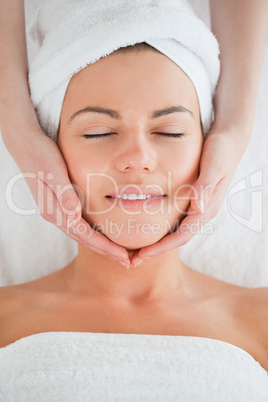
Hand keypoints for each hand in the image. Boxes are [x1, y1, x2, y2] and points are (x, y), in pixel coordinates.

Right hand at [5, 128, 129, 266]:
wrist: (25, 144)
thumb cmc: (41, 155)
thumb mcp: (54, 172)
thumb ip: (64, 194)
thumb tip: (74, 216)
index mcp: (55, 210)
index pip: (85, 235)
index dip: (105, 247)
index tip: (123, 258)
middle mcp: (56, 214)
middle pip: (85, 240)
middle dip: (106, 252)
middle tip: (127, 264)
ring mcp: (57, 210)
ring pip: (82, 234)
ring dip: (101, 246)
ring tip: (119, 254)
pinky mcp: (60, 204)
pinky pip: (79, 225)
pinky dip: (93, 234)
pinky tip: (103, 234)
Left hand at [131, 126, 250, 266]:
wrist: (230, 140)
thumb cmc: (221, 151)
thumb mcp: (213, 166)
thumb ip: (205, 187)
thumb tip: (197, 209)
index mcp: (206, 208)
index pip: (182, 236)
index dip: (161, 248)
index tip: (141, 256)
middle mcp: (202, 211)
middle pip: (178, 239)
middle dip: (156, 251)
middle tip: (134, 260)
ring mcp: (198, 207)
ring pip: (177, 231)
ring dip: (158, 242)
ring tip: (138, 249)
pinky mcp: (194, 199)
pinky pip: (176, 219)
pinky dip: (162, 227)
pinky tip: (148, 225)